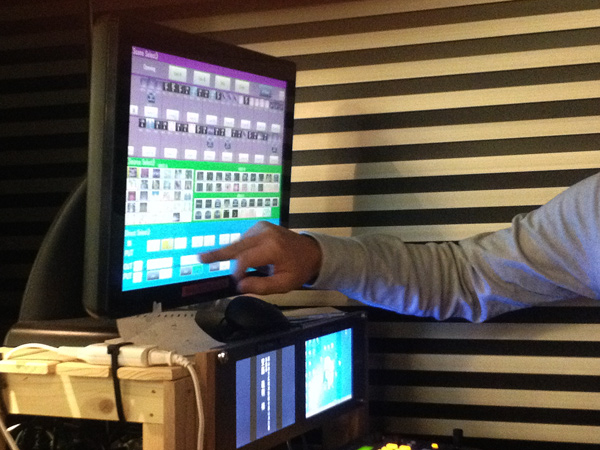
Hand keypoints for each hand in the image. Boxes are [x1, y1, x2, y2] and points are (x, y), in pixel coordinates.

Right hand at [200, 221, 321, 294]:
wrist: (311, 251)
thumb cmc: (298, 269)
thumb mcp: (284, 284)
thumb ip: (261, 286)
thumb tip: (239, 285)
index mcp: (272, 247)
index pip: (245, 259)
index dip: (236, 272)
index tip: (236, 281)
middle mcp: (264, 233)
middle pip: (236, 246)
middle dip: (218, 253)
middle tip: (199, 258)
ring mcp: (262, 227)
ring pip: (238, 243)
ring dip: (234, 255)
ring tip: (234, 267)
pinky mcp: (260, 226)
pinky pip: (243, 240)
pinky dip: (240, 250)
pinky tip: (248, 259)